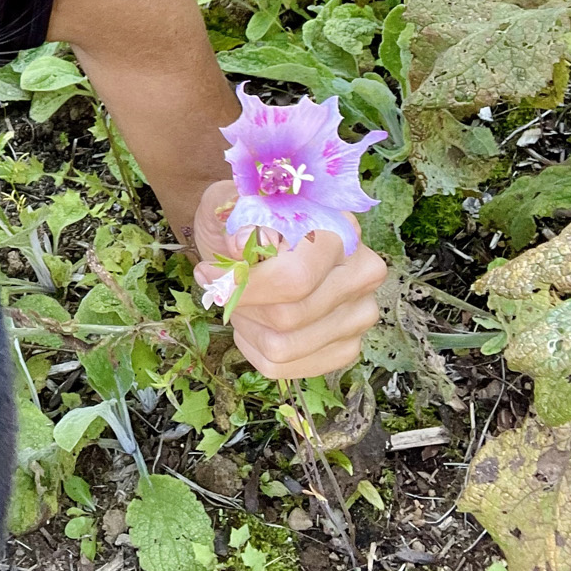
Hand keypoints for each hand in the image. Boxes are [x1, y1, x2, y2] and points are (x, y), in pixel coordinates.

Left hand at [191, 179, 386, 378]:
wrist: (254, 238)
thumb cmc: (244, 219)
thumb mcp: (230, 202)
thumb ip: (234, 212)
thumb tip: (241, 243)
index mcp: (339, 230)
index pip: (295, 279)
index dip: (246, 286)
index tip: (208, 274)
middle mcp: (362, 272)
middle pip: (289, 317)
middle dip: (243, 306)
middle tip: (224, 288)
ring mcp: (360, 313)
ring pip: (285, 347)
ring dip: (248, 327)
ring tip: (244, 302)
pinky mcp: (346, 346)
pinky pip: (288, 368)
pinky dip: (257, 348)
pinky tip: (257, 323)